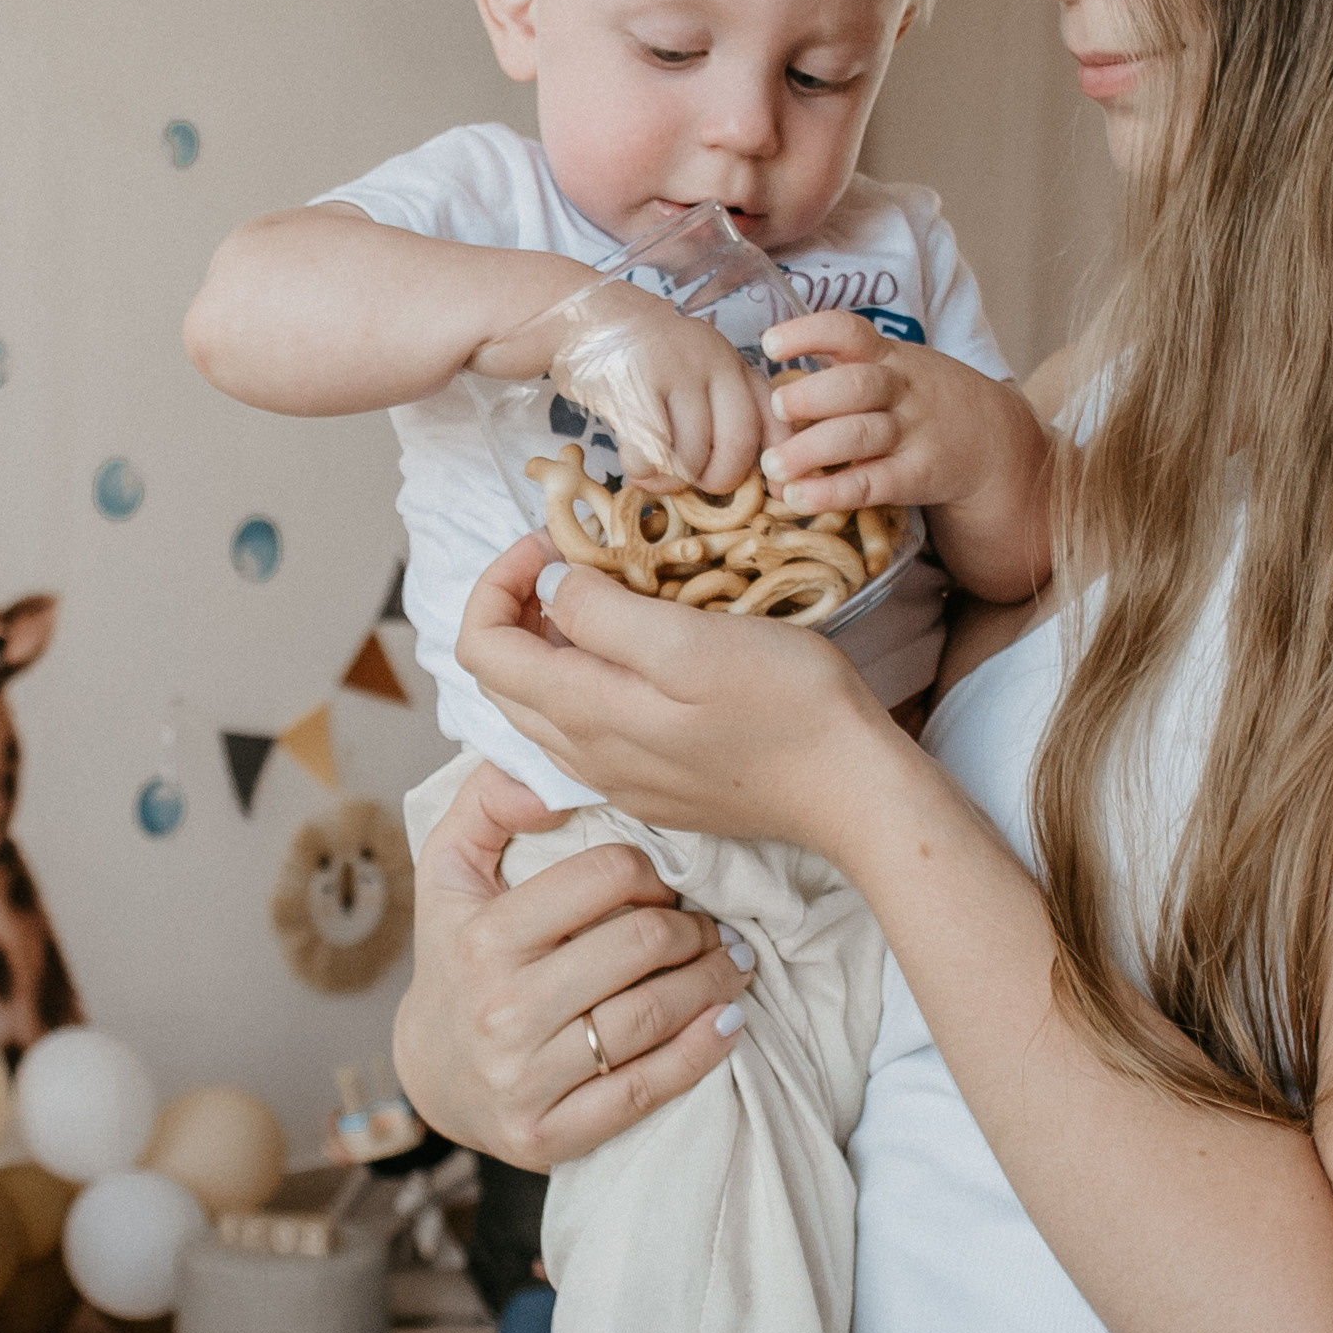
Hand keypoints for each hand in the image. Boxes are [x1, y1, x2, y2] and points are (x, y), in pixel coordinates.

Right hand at [391, 751, 747, 1167]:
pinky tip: (728, 1023)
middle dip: (693, 928)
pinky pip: (647, 1090)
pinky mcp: (549, 1134)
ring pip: (652, 1016)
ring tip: (732, 965)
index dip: (650, 873)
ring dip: (712, 982)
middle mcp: (501, 1008)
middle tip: (712, 927)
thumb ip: (486, 802)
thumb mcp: (448, 869)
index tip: (663, 885)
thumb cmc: (456, 954)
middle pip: (641, 945)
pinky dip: (701, 1052)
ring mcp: (525, 1077)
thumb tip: (546, 773)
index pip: (603, 877)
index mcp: (482, 936)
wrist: (431, 1072)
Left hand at [454, 534, 890, 851]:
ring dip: (550, 643)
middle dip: (518, 607)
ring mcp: (616, 778)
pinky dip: (585, 678)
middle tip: (577, 559)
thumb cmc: (787, 705)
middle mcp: (583, 755)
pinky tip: (639, 654)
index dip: (497, 582)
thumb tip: (547, 588)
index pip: (481, 648)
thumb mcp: (691, 641)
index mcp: (583, 714)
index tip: (550, 541)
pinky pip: (584, 730)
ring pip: (540, 705)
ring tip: (607, 596)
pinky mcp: (651, 787)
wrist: (852, 791)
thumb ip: (602, 615)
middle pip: (502, 678)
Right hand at [477, 280, 765, 490]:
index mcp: (734, 363)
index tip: (775, 492)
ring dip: (670, 480)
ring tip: (654, 472)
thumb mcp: (698, 369)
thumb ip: (726, 407)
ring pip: (691, 456)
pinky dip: (642, 471)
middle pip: (736, 445)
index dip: (779, 462)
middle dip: (716, 480)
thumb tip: (759, 475)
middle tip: (694, 483)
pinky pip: (650, 453)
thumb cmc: (645, 358)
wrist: (584, 316)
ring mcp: (673, 371)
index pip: (773, 416)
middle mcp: (713, 362)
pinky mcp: (634, 385)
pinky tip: (634, 463)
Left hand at [759, 318, 1054, 601]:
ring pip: (860, 436)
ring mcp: (912, 434)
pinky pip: (871, 483)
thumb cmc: (922, 403)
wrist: (994, 441)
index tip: (771, 345)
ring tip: (773, 466)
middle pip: (856, 386)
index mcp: (888, 357)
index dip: (808, 334)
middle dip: (811, 396)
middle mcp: (901, 390)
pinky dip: (832, 492)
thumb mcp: (896, 369)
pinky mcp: (916, 477)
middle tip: (778, 409)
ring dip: (811, 451)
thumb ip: (844, 370)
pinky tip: (799, 498)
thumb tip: (771, 388)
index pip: (849, 332)